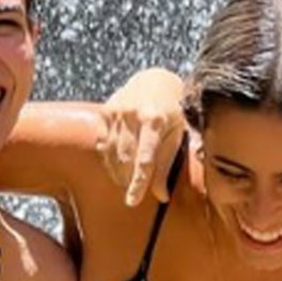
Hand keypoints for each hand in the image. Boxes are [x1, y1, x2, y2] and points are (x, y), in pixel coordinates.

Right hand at [97, 68, 184, 205]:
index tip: (133, 201)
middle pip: (125, 158)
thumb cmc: (173, 111)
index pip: (145, 158)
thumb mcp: (178, 134)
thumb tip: (161, 196)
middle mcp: (134, 114)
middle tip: (133, 190)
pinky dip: (109, 158)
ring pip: (111, 153)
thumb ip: (167, 164)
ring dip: (118, 172)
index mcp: (156, 119)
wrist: (156, 80)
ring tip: (126, 179)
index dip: (138, 182)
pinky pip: (103, 143)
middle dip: (128, 179)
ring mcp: (117, 111)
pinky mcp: (106, 111)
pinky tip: (117, 162)